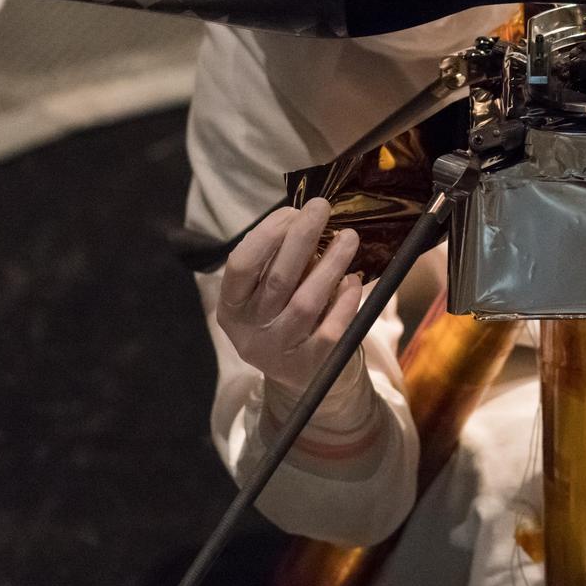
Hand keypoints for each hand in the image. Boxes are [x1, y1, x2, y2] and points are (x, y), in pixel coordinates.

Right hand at [217, 198, 368, 402]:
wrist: (300, 377)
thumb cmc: (283, 318)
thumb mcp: (266, 295)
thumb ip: (277, 263)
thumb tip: (305, 219)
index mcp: (232, 307)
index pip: (241, 266)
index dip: (266, 235)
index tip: (291, 211)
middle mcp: (250, 331)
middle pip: (277, 279)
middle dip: (301, 238)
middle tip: (322, 208)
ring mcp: (280, 350)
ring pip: (306, 302)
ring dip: (330, 264)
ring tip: (349, 237)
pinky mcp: (311, 364)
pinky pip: (331, 327)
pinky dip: (345, 300)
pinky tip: (353, 279)